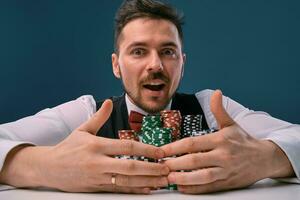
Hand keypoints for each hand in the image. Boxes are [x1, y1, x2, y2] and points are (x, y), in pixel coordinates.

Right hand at [0, 100, 168, 193]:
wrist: (49, 168)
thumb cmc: (67, 147)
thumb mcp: (82, 129)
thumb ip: (99, 117)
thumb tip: (109, 101)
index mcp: (97, 145)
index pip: (126, 147)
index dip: (146, 149)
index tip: (160, 151)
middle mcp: (99, 162)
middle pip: (130, 166)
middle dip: (151, 168)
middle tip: (167, 168)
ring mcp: (98, 177)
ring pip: (127, 181)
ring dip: (147, 181)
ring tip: (163, 180)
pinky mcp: (97, 188)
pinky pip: (119, 190)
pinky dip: (134, 190)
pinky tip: (147, 189)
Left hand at [161, 90, 293, 193]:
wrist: (265, 158)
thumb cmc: (244, 141)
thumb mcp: (231, 124)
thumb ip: (219, 110)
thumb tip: (216, 92)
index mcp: (220, 139)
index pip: (193, 143)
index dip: (174, 147)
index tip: (161, 150)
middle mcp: (223, 155)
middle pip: (194, 160)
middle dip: (174, 163)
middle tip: (159, 165)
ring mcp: (226, 171)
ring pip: (202, 176)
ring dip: (183, 178)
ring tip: (169, 177)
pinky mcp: (228, 183)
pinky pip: (209, 187)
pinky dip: (195, 189)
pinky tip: (182, 188)